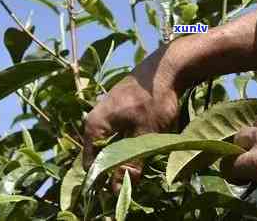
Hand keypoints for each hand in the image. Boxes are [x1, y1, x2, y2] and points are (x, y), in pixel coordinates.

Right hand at [83, 46, 182, 190]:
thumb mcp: (145, 135)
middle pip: (100, 154)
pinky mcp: (119, 109)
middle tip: (133, 176)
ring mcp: (106, 112)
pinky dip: (127, 142)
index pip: (90, 163)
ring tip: (139, 161)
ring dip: (124, 154)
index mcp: (95, 126)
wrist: (166, 67)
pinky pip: (118, 133)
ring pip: (111, 143)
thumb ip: (132, 162)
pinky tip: (142, 144)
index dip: (104, 178)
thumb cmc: (153, 100)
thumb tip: (120, 188)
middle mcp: (95, 118)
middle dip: (115, 167)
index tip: (120, 188)